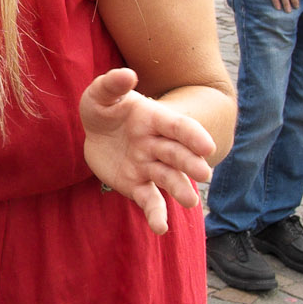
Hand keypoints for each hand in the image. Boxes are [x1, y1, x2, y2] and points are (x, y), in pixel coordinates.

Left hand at [79, 68, 215, 234]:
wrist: (95, 133)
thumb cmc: (104, 109)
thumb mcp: (101, 94)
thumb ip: (113, 84)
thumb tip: (129, 74)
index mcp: (155, 120)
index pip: (178, 127)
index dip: (193, 136)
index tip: (207, 146)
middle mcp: (157, 144)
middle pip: (178, 154)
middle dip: (191, 164)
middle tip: (204, 174)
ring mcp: (149, 166)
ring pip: (169, 178)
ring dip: (180, 189)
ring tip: (191, 203)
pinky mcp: (138, 186)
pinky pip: (150, 201)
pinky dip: (156, 215)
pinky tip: (160, 229)